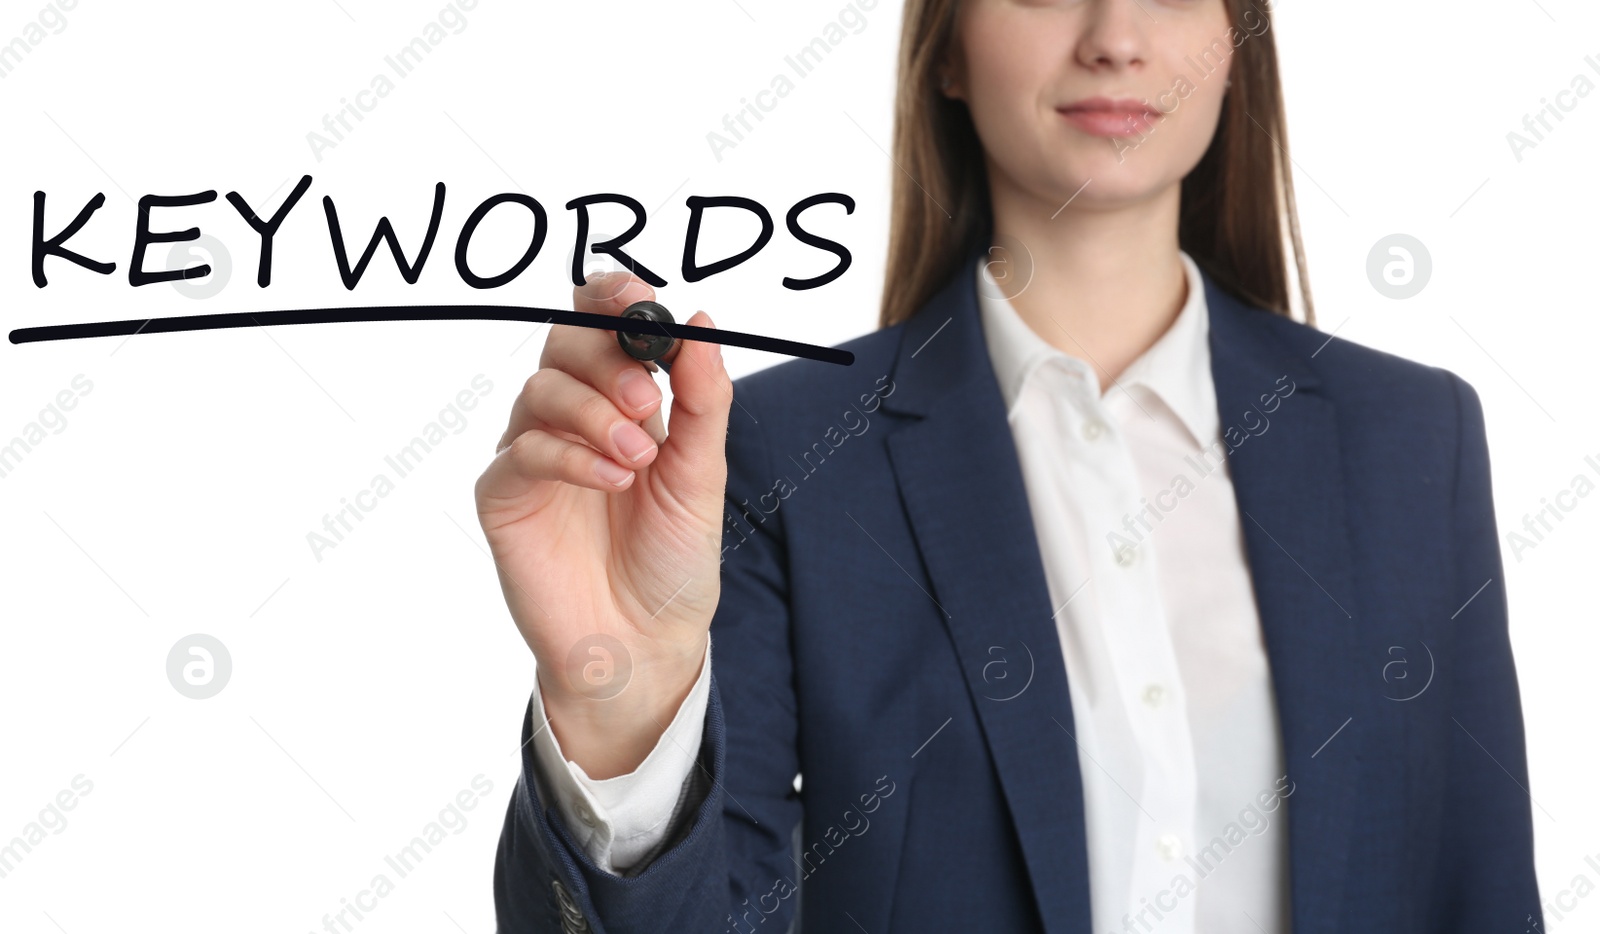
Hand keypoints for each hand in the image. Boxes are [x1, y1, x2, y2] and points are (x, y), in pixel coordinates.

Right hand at [475, 271, 730, 777]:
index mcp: (622, 400)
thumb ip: (702, 398)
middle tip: (645, 400)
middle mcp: (572, 416)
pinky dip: (570, 456)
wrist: (646, 642)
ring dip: (594, 414)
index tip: (637, 298)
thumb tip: (701, 321)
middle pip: (565, 341)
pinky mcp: (505, 495)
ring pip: (541, 389)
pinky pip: (523, 450)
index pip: (601, 322)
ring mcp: (533, 453)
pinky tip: (611, 482)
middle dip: (605, 357)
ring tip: (637, 460)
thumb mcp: (703, 472)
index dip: (612, 296)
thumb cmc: (673, 559)